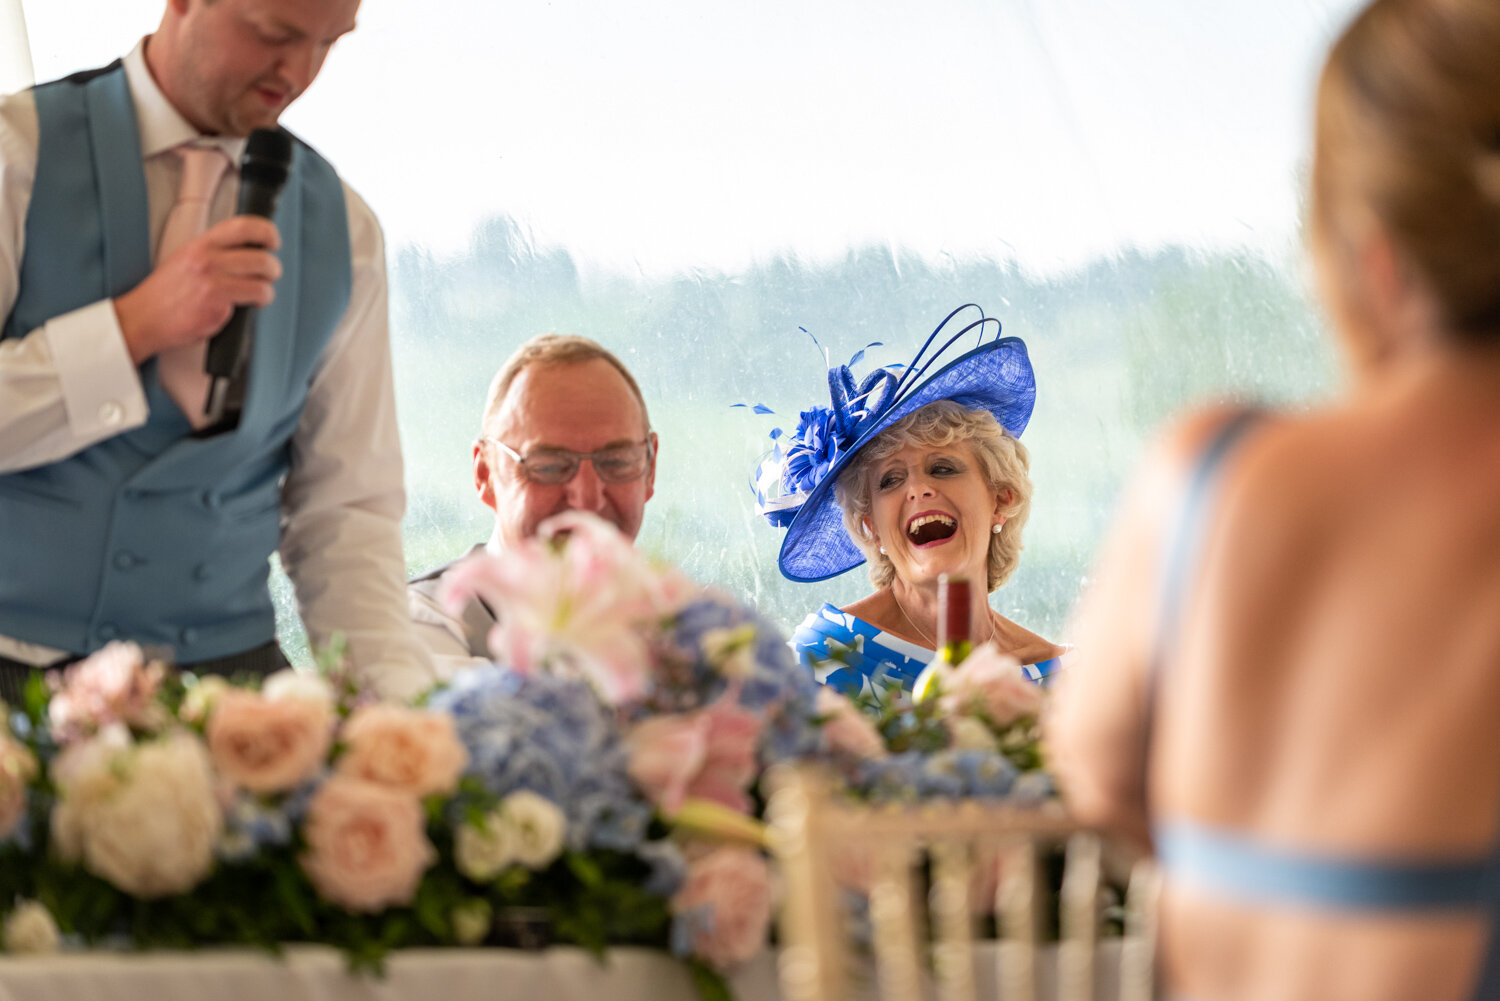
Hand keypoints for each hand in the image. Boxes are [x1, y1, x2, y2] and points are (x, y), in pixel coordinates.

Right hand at [113, 216, 282, 363]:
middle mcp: (208, 260)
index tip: (273, 240)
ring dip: (266, 291)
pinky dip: (253, 307)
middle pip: (262, 258)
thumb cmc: (167, 291)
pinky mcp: (217, 307)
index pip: (243, 226)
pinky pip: (251, 303)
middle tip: (270, 275)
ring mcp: (213, 284)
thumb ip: (216, 251)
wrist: (144, 317)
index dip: (267, 232)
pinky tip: (239, 307)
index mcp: (201, 244)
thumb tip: (251, 249)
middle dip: (273, 269)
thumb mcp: (188, 258)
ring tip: (258, 294)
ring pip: (263, 284)